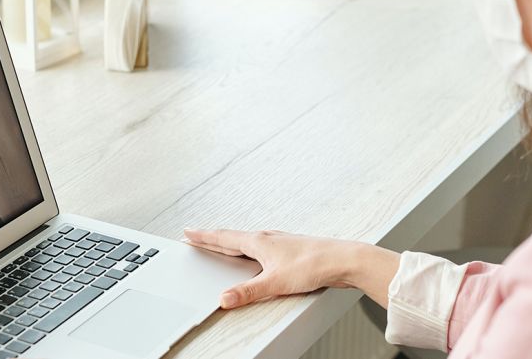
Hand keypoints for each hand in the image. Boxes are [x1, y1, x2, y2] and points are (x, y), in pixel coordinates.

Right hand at [182, 228, 399, 308]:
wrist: (343, 259)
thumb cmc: (314, 264)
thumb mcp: (276, 282)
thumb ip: (248, 292)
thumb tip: (225, 298)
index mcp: (259, 242)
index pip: (224, 238)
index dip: (204, 237)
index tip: (188, 232)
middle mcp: (267, 238)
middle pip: (232, 238)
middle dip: (213, 238)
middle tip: (196, 236)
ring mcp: (279, 243)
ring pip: (247, 241)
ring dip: (231, 243)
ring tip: (220, 245)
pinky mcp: (290, 251)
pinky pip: (260, 247)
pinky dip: (248, 250)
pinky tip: (255, 256)